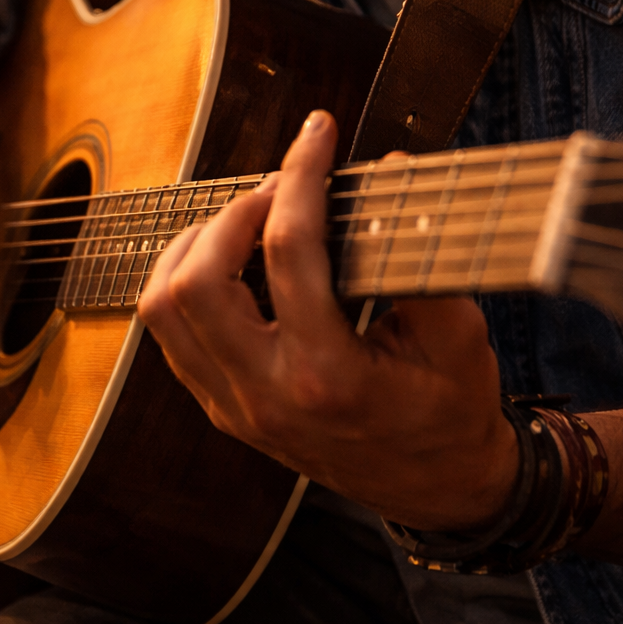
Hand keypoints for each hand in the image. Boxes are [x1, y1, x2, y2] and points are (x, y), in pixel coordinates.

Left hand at [138, 110, 516, 531]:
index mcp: (327, 377)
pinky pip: (171, 336)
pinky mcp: (222, 409)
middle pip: (194, 284)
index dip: (299, 176)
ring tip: (245, 220)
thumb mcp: (460, 336)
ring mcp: (235, 407)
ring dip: (193, 247)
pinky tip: (230, 261)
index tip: (316, 134)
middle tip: (277, 189)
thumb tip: (387, 171)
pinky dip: (186, 285)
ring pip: (163, 309)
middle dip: (230, 214)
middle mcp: (265, 396)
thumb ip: (421, 256)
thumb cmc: (453, 410)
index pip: (289, 253)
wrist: (438, 489)